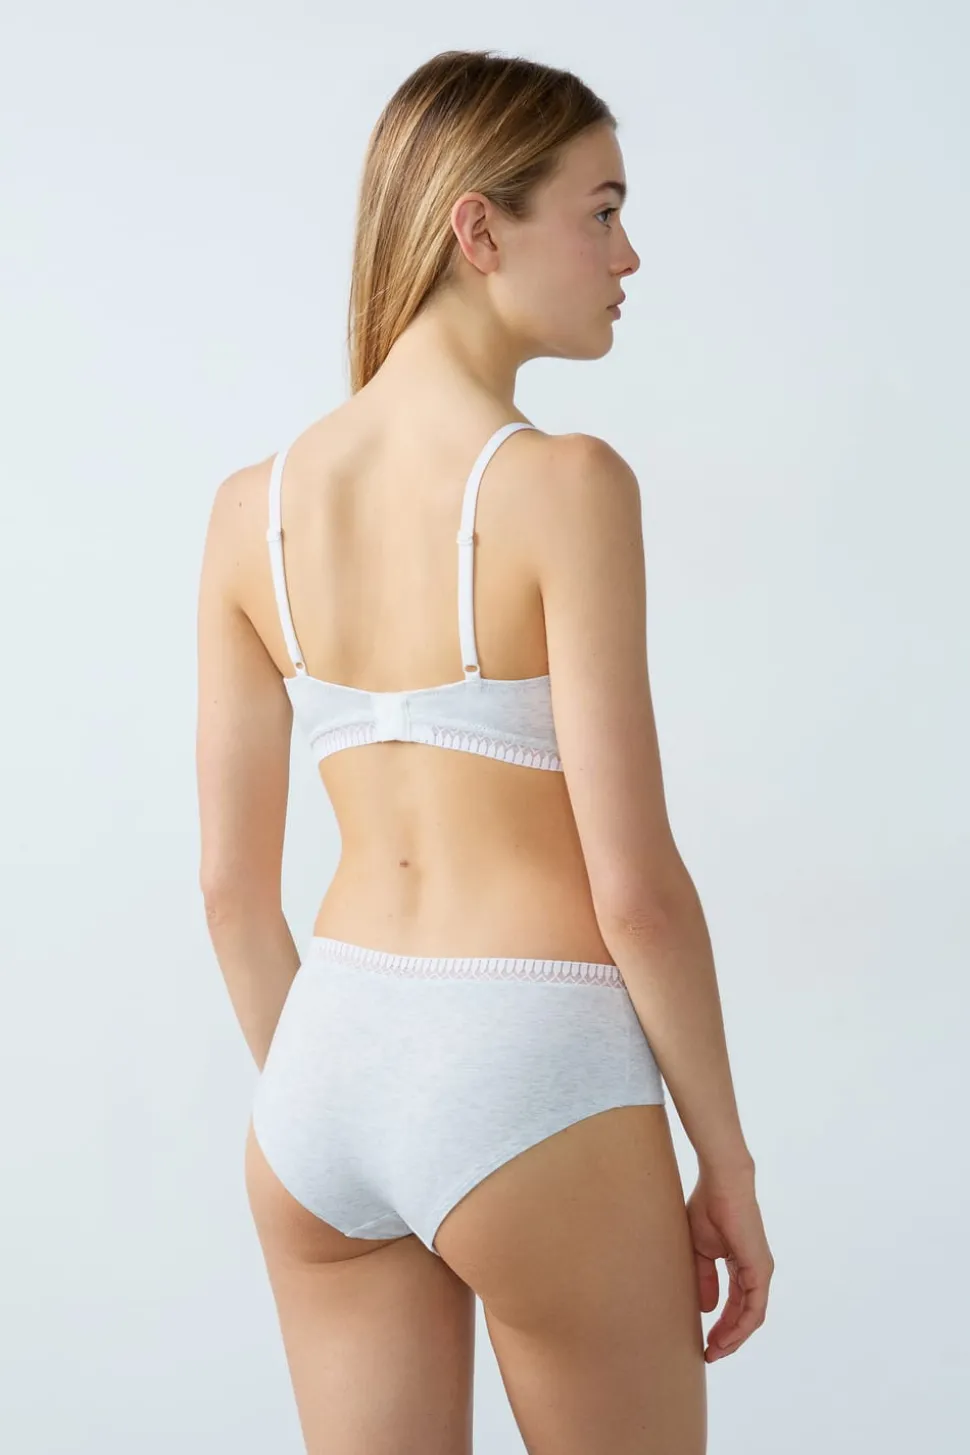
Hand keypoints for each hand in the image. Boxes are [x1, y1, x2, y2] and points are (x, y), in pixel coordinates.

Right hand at [686, 1166, 773, 1361]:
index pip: (735, 1304)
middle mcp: (754, 1272)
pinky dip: (740, 1327)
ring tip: (714, 1351)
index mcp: (741, 1264)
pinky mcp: (760, 1270)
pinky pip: (754, 1309)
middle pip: (744, 1316)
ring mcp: (760, 1272)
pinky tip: (725, 1338)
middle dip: (727, 1338)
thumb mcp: (701, 1250)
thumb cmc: (709, 1207)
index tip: (704, 1341)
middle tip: (709, 1354)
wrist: (722, 1185)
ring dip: (733, 1338)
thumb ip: (705, 1278)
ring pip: (751, 1317)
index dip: (721, 1325)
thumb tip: (706, 1308)